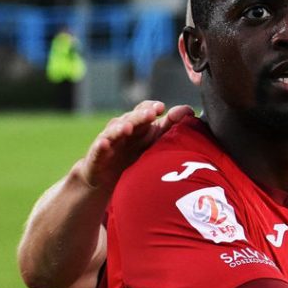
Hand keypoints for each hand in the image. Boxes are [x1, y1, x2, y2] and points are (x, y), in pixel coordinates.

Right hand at [78, 101, 194, 188]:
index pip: (144, 110)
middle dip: (141, 115)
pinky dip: (101, 145)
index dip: (151, 107)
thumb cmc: (134, 157)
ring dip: (120, 128)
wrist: (108, 180)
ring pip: (114, 131)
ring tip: (128, 128)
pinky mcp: (96, 156)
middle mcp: (123, 129)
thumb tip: (190, 110)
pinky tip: (104, 144)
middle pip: (131, 118)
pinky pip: (98, 149)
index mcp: (138, 125)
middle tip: (151, 113)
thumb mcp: (153, 143)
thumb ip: (170, 127)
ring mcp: (109, 141)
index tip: (162, 108)